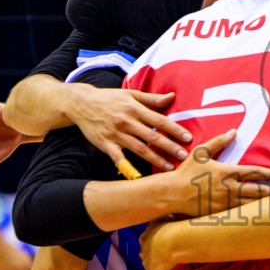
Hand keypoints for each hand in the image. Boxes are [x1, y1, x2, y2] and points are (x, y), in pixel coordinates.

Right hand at [64, 85, 192, 172]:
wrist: (82, 103)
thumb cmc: (110, 98)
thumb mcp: (130, 94)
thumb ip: (152, 98)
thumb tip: (172, 96)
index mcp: (135, 109)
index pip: (159, 120)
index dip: (174, 130)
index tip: (188, 138)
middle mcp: (127, 122)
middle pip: (152, 137)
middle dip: (169, 147)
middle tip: (184, 156)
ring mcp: (116, 134)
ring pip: (139, 149)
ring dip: (155, 159)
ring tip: (169, 167)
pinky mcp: (106, 144)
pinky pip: (118, 158)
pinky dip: (127, 167)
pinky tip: (139, 176)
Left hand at [139, 219, 176, 269]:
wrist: (173, 241)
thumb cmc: (172, 227)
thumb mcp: (166, 218)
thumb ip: (163, 221)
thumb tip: (168, 217)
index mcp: (145, 237)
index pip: (144, 240)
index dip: (151, 242)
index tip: (160, 242)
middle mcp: (143, 249)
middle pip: (144, 253)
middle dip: (151, 254)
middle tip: (163, 253)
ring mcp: (146, 262)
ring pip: (147, 264)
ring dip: (154, 265)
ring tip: (165, 265)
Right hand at [168, 130, 269, 217]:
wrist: (171, 194)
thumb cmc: (186, 172)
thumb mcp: (201, 153)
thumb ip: (219, 142)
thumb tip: (233, 131)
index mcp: (226, 172)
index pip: (254, 173)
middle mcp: (228, 189)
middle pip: (258, 191)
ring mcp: (224, 204)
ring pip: (251, 206)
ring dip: (266, 206)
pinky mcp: (219, 215)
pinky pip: (239, 216)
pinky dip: (252, 216)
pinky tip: (262, 218)